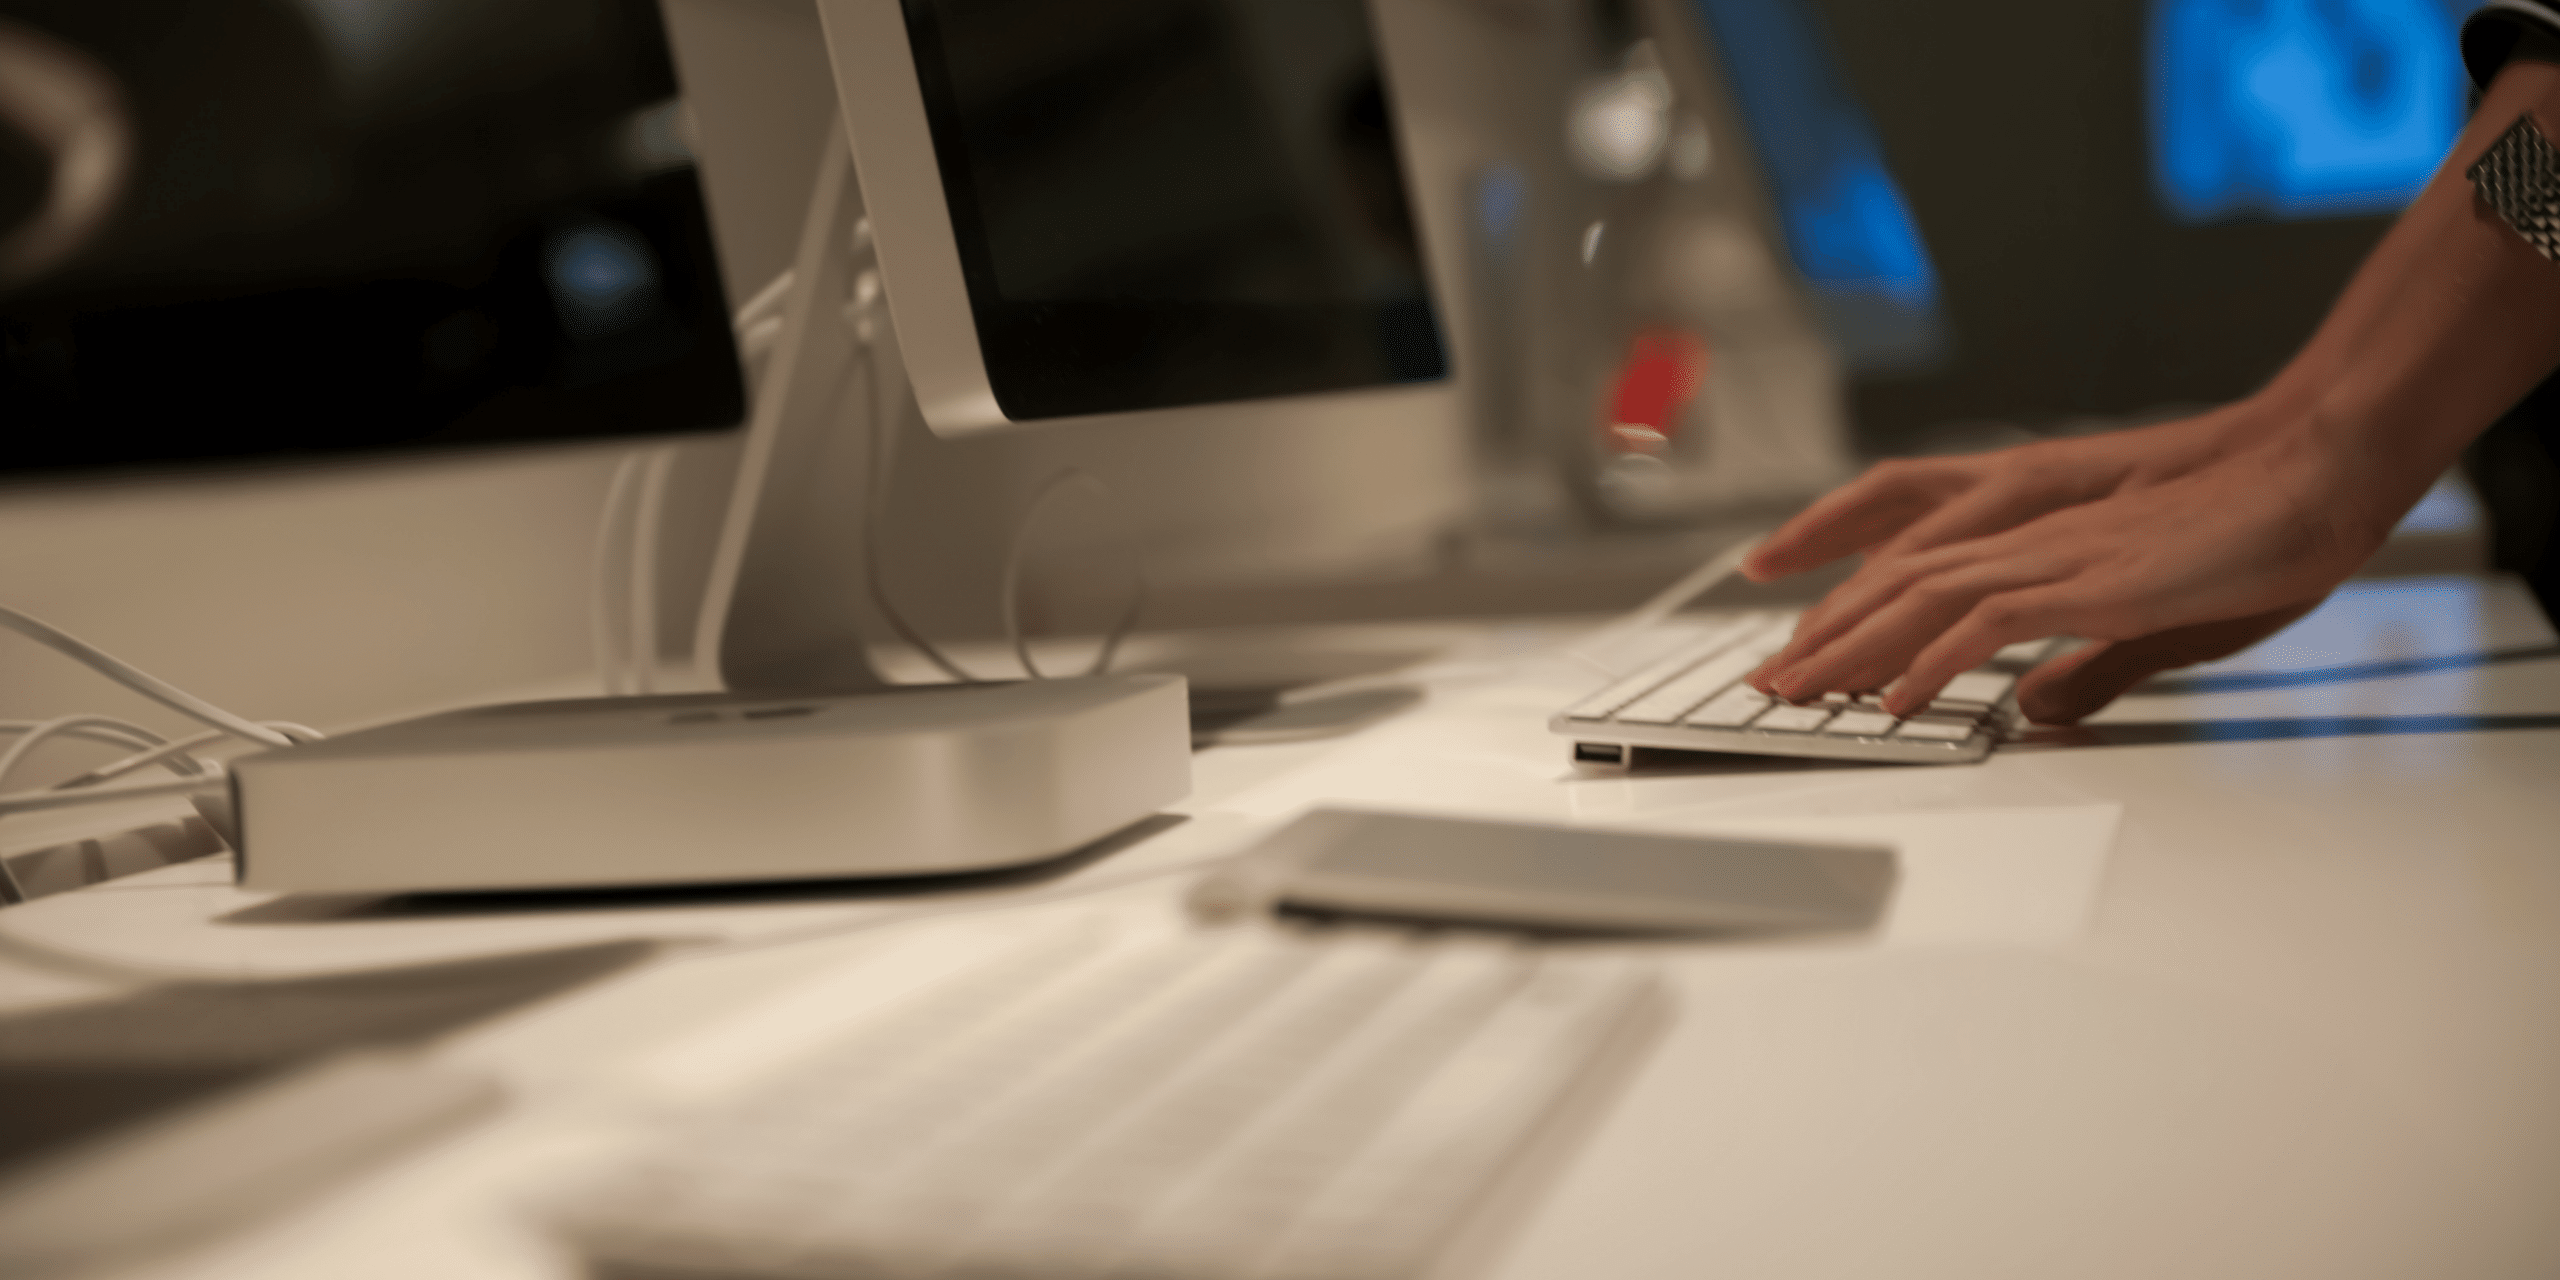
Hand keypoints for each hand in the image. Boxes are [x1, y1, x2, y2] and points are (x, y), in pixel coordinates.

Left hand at [1737, 407, 2402, 722]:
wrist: (2319, 478)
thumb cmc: (2253, 541)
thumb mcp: (2154, 624)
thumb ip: (2089, 666)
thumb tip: (2038, 706)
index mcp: (2038, 544)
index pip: (1914, 571)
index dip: (1849, 608)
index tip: (1802, 654)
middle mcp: (2027, 537)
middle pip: (1893, 582)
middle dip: (1822, 633)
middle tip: (1766, 682)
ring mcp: (2053, 553)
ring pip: (1919, 596)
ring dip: (1851, 648)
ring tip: (1798, 692)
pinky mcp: (2089, 577)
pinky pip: (1987, 620)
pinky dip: (1932, 659)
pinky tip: (1894, 697)